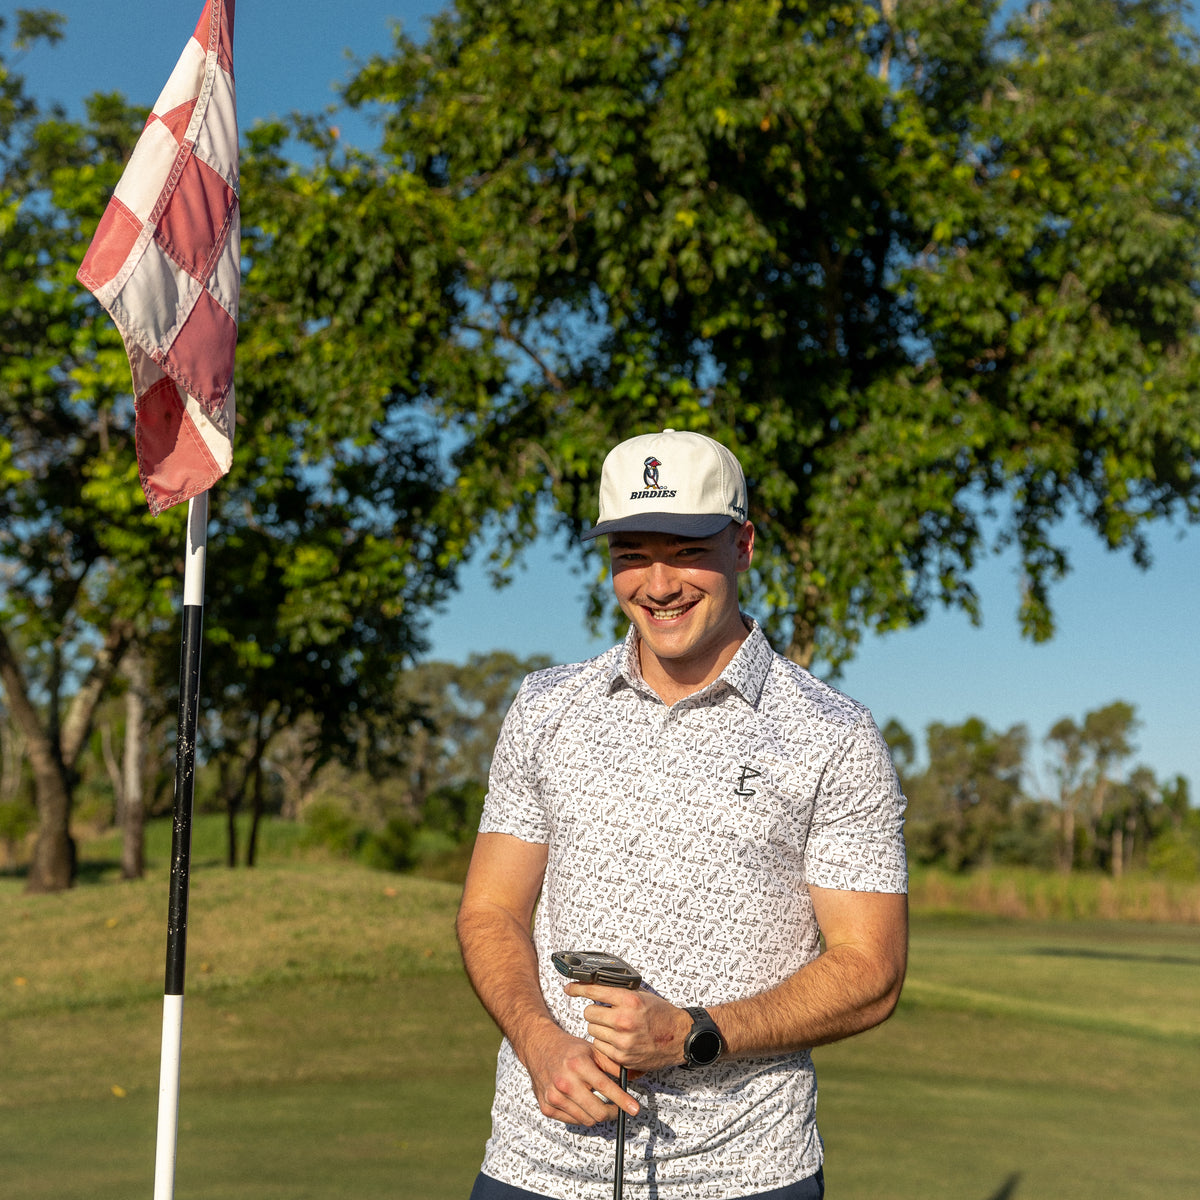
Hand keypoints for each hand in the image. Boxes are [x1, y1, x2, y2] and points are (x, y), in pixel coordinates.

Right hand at [517, 1017, 639, 1125]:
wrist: (539, 1048)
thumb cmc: (570, 1050)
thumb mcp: (593, 1050)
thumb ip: (614, 1064)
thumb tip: (636, 1076)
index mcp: (578, 1064)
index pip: (606, 1088)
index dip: (623, 1101)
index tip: (635, 1109)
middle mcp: (564, 1082)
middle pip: (598, 1112)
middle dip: (614, 1113)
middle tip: (620, 1109)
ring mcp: (554, 1096)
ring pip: (587, 1119)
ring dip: (598, 1114)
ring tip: (601, 1103)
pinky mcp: (547, 1107)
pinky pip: (573, 1121)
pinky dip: (582, 1115)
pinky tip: (583, 1102)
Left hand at [564, 983, 690, 1074]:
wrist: (680, 1037)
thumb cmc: (661, 1015)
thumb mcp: (641, 995)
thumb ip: (618, 992)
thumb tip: (593, 988)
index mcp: (629, 1000)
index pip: (594, 991)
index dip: (578, 989)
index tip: (569, 988)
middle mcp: (624, 1020)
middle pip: (589, 1013)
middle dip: (594, 1012)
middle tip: (605, 1012)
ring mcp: (622, 1041)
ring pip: (592, 1030)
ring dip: (599, 1028)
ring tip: (614, 1027)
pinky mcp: (622, 1057)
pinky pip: (599, 1046)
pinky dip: (604, 1042)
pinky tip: (617, 1039)